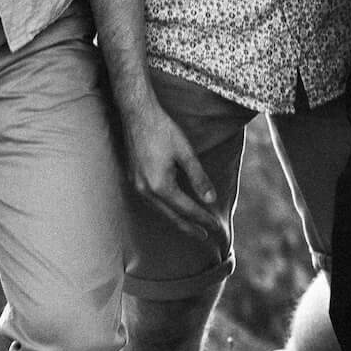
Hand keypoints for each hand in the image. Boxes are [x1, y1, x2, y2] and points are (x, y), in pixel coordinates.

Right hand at [122, 101, 221, 240]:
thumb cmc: (162, 129)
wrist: (136, 113)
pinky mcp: (133, 179)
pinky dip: (166, 209)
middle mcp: (145, 190)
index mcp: (160, 185)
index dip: (203, 219)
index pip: (187, 209)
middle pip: (172, 217)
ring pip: (160, 211)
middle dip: (190, 228)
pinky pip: (152, 202)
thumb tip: (211, 200)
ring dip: (178, 220)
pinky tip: (173, 208)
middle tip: (206, 236)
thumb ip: (199, 178)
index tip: (217, 227)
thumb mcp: (186, 153)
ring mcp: (137, 185)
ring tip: (192, 227)